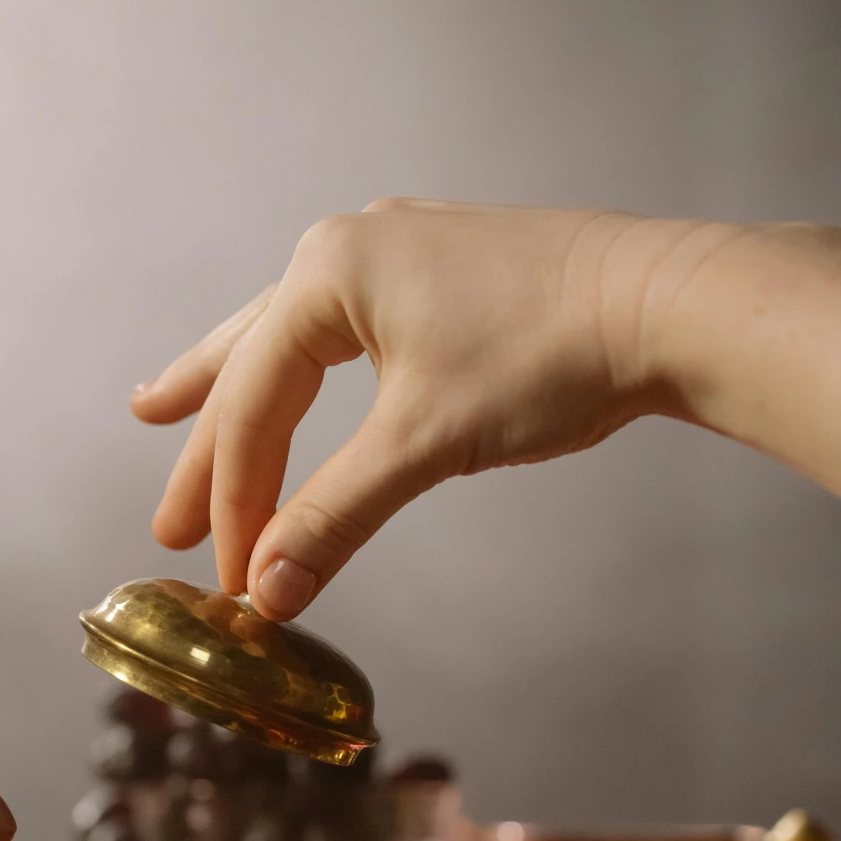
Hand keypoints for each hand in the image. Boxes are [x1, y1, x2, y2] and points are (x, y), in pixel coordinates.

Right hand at [131, 199, 740, 618]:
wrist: (675, 302)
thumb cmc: (550, 354)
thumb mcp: (426, 444)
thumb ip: (335, 517)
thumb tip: (267, 595)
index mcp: (329, 271)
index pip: (256, 404)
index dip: (236, 500)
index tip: (234, 577)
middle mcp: (350, 246)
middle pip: (253, 367)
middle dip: (208, 453)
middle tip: (167, 528)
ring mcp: (400, 251)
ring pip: (291, 340)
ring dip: (235, 390)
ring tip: (164, 410)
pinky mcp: (445, 270)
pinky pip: (343, 330)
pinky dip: (305, 371)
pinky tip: (298, 375)